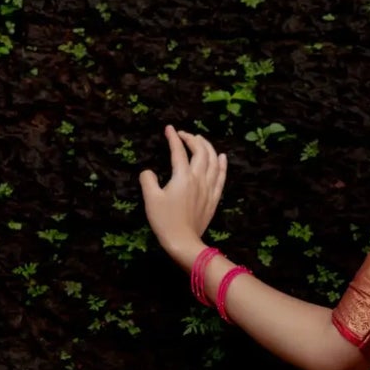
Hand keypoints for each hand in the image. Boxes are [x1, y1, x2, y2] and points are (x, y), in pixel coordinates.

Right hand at [138, 126, 226, 267]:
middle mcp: (198, 179)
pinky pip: (221, 177)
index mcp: (182, 177)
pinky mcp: (213, 198)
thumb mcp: (151, 199)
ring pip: (213, 161)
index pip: (178, 151)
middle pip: (200, 152)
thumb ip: (148, 180)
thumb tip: (148, 171)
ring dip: (207, 147)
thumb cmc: (165, 221)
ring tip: (201, 140)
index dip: (173, 138)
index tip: (169, 128)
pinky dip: (222, 164)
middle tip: (183, 134)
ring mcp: (208, 188)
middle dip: (192, 139)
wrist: (183, 241)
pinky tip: (221, 157)